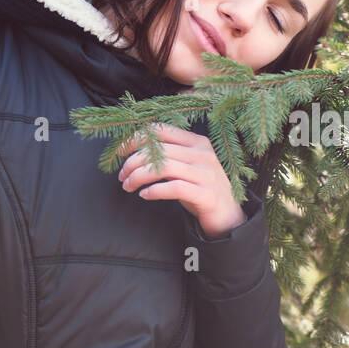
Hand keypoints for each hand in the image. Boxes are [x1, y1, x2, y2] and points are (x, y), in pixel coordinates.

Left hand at [117, 124, 246, 237]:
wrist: (228, 216)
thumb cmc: (201, 189)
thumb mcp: (186, 167)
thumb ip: (168, 156)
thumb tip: (135, 150)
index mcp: (197, 142)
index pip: (161, 130)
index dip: (136, 138)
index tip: (120, 151)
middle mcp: (203, 154)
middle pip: (158, 150)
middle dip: (132, 163)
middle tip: (121, 177)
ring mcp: (207, 174)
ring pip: (163, 167)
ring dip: (138, 177)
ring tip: (128, 186)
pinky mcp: (207, 195)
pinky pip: (175, 188)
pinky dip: (155, 191)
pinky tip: (144, 195)